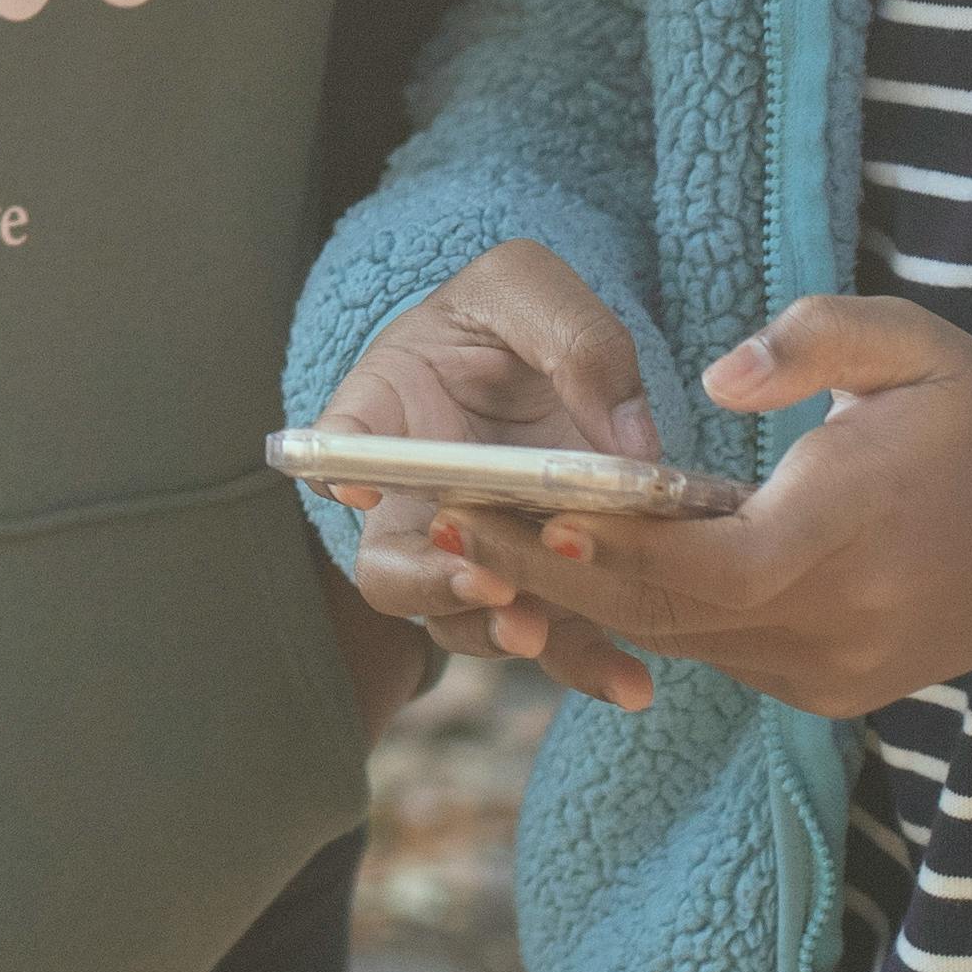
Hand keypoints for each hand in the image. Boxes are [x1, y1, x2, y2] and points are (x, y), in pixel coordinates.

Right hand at [318, 240, 669, 708]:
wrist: (555, 357)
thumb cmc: (516, 312)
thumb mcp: (531, 288)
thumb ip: (576, 342)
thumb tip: (632, 446)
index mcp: (383, 417)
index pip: (338, 455)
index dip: (341, 477)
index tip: (364, 488)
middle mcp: (413, 505)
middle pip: (392, 569)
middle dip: (434, 586)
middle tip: (489, 580)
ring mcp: (477, 555)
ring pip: (467, 623)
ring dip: (503, 634)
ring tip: (545, 635)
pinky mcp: (546, 589)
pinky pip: (555, 642)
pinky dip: (589, 668)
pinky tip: (632, 683)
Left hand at [411, 291, 971, 722]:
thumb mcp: (910, 341)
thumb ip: (809, 340)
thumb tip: (718, 374)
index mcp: (842, 539)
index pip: (694, 564)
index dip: (602, 545)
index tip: (517, 504)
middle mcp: (831, 626)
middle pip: (663, 615)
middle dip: (550, 574)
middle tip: (448, 528)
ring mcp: (832, 672)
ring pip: (682, 642)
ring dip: (586, 600)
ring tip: (484, 547)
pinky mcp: (835, 688)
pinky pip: (721, 654)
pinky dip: (653, 616)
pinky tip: (580, 571)